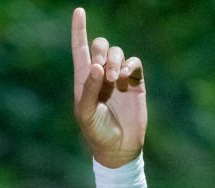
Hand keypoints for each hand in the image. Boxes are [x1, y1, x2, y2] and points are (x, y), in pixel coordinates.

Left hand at [71, 7, 146, 167]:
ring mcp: (119, 77)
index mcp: (84, 80)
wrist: (119, 148)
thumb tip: (97, 66)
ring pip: (117, 52)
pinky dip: (130, 65)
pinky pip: (134, 62)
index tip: (79, 11)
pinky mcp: (135, 82)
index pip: (80, 50)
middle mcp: (101, 75)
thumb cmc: (97, 133)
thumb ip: (89, 89)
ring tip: (115, 79)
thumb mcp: (86, 113)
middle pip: (101, 46)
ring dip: (115, 61)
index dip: (79, 31)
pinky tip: (126, 78)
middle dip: (101, 51)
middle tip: (102, 72)